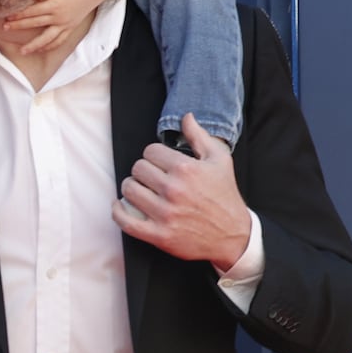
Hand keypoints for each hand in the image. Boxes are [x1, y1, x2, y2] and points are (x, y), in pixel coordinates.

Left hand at [3, 0, 121, 52]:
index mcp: (54, 5)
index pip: (32, 11)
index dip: (19, 15)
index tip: (7, 18)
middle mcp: (58, 17)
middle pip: (35, 23)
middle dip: (19, 26)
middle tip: (5, 29)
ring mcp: (65, 25)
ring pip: (47, 38)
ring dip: (34, 45)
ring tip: (23, 51)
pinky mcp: (70, 28)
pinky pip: (59, 41)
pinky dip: (50, 47)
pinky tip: (41, 50)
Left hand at [111, 113, 250, 270]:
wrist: (233, 235)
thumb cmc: (225, 196)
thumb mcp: (220, 160)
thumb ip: (199, 136)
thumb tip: (186, 117)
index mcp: (185, 169)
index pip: (150, 151)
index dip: (154, 155)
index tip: (159, 162)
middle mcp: (173, 190)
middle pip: (137, 169)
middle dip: (143, 170)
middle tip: (151, 177)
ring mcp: (165, 214)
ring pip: (129, 190)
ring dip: (131, 188)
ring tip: (140, 189)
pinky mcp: (159, 235)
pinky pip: (125, 221)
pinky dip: (118, 211)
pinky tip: (120, 205)